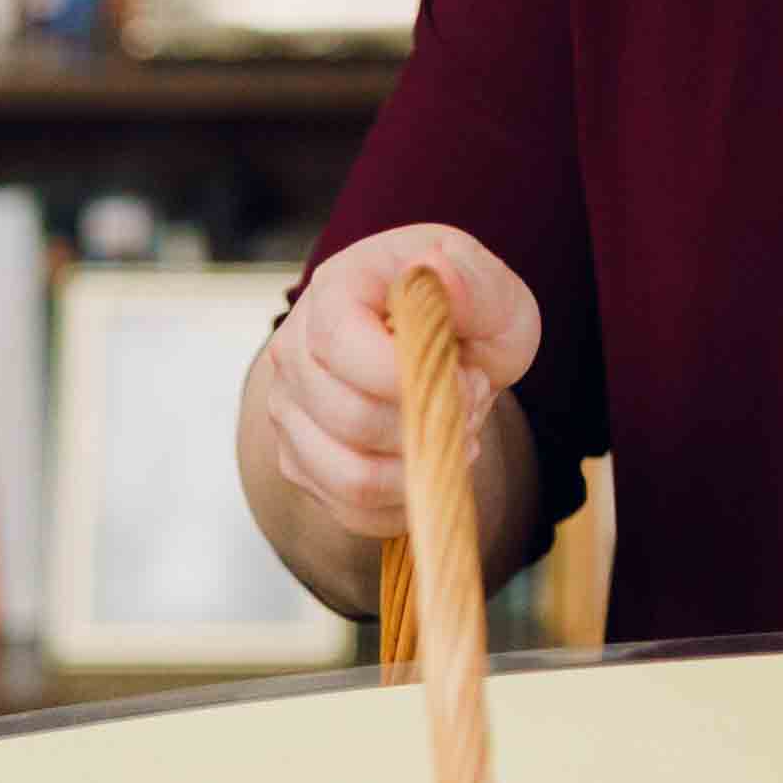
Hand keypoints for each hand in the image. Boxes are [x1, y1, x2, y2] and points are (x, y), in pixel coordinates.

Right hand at [244, 223, 545, 547]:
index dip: (403, 376)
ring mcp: (289, 412)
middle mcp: (293, 351)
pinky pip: (351, 511)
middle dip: (428, 424)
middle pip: (349, 419)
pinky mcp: (302, 464)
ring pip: (349, 477)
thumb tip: (436, 271)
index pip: (340, 344)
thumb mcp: (493, 290)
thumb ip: (473, 282)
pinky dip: (405, 502)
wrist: (445, 350)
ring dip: (420, 468)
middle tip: (469, 400)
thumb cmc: (464, 316)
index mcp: (333, 291)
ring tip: (451, 430)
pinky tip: (429, 461)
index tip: (462, 373)